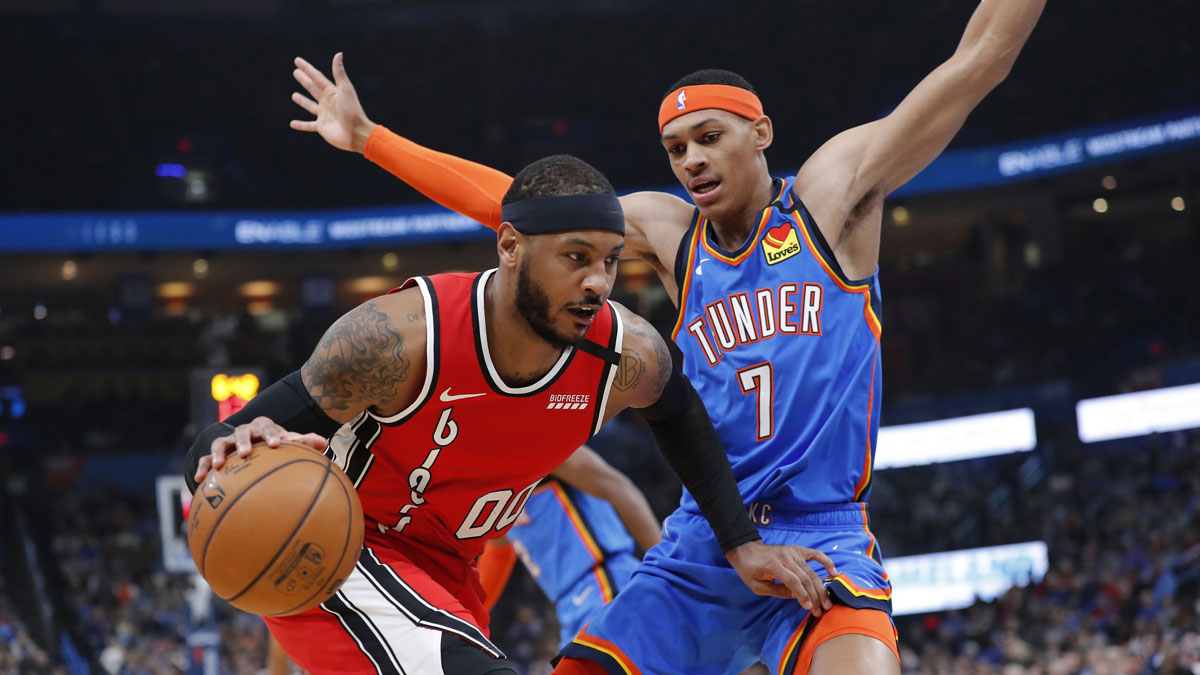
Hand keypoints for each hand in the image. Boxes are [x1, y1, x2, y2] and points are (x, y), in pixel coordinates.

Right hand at [193, 416, 328, 485]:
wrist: (253, 445)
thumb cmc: (274, 445)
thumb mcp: (288, 443)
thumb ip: (303, 443)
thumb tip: (323, 442)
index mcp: (262, 427)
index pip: (267, 425)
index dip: (271, 433)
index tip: (277, 443)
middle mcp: (243, 432)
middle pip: (241, 432)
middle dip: (243, 441)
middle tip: (246, 453)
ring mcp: (227, 443)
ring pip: (220, 444)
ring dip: (219, 454)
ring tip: (220, 466)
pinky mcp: (215, 456)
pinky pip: (206, 460)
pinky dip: (203, 468)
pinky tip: (200, 480)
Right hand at [290, 52, 376, 153]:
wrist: (356, 132)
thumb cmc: (352, 110)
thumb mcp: (345, 89)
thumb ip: (339, 73)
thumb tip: (338, 53)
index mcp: (332, 92)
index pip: (317, 77)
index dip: (307, 69)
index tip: (297, 60)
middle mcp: (328, 102)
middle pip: (313, 88)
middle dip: (304, 80)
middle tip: (295, 72)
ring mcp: (324, 115)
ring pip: (310, 106)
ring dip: (302, 100)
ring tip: (294, 95)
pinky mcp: (322, 127)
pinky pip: (308, 125)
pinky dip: (301, 125)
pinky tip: (292, 124)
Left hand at [725, 540, 836, 615]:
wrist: (747, 551)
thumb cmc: (750, 570)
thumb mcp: (757, 586)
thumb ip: (778, 591)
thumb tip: (798, 596)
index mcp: (774, 565)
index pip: (793, 581)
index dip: (802, 595)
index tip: (809, 608)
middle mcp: (786, 557)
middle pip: (805, 578)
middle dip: (815, 596)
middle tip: (821, 611)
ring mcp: (793, 552)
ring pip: (811, 571)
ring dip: (821, 588)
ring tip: (827, 602)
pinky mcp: (797, 549)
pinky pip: (815, 554)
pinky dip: (826, 562)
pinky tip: (834, 573)